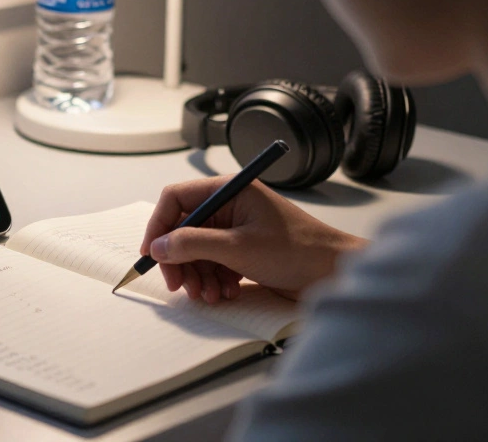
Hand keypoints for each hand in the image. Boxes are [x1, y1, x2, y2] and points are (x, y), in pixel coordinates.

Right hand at [140, 177, 366, 302]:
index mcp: (229, 191)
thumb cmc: (298, 251)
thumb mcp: (238, 248)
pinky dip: (213, 281)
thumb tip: (160, 246)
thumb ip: (193, 244)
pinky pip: (213, 263)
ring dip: (197, 275)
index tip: (152, 253)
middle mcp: (230, 206)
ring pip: (196, 250)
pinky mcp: (243, 251)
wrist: (335, 273)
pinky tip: (226, 294)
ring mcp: (236, 229)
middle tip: (180, 285)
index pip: (176, 198)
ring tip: (209, 295)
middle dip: (179, 259)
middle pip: (183, 228)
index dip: (159, 225)